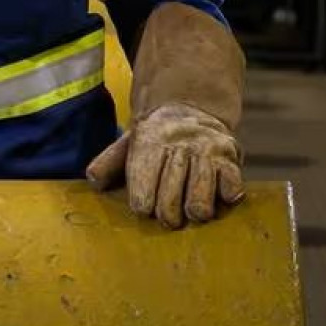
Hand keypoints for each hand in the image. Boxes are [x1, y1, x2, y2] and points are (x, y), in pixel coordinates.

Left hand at [86, 101, 243, 227]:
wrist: (191, 108)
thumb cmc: (157, 137)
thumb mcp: (129, 142)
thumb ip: (109, 162)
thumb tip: (94, 181)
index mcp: (150, 143)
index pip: (143, 186)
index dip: (143, 203)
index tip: (144, 208)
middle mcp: (179, 146)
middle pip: (169, 199)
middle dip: (167, 215)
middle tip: (168, 217)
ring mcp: (206, 153)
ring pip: (199, 199)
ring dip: (195, 211)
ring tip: (192, 210)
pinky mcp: (231, 159)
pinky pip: (231, 188)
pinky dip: (225, 197)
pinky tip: (218, 195)